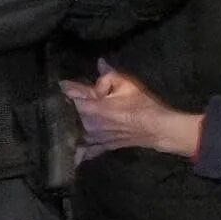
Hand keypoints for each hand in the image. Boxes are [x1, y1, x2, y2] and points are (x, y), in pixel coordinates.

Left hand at [61, 63, 202, 159]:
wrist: (157, 129)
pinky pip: (87, 150)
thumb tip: (99, 64)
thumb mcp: (126, 83)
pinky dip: (80, 151)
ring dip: (71, 125)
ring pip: (76, 130)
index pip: (72, 94)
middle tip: (72, 99)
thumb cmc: (142, 104)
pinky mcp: (103, 145)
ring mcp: (95, 137)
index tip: (62, 83)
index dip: (68, 87)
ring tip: (64, 122)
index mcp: (92, 107)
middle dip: (70, 105)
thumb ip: (108, 75)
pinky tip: (73, 155)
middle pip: (72, 113)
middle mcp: (89, 124)